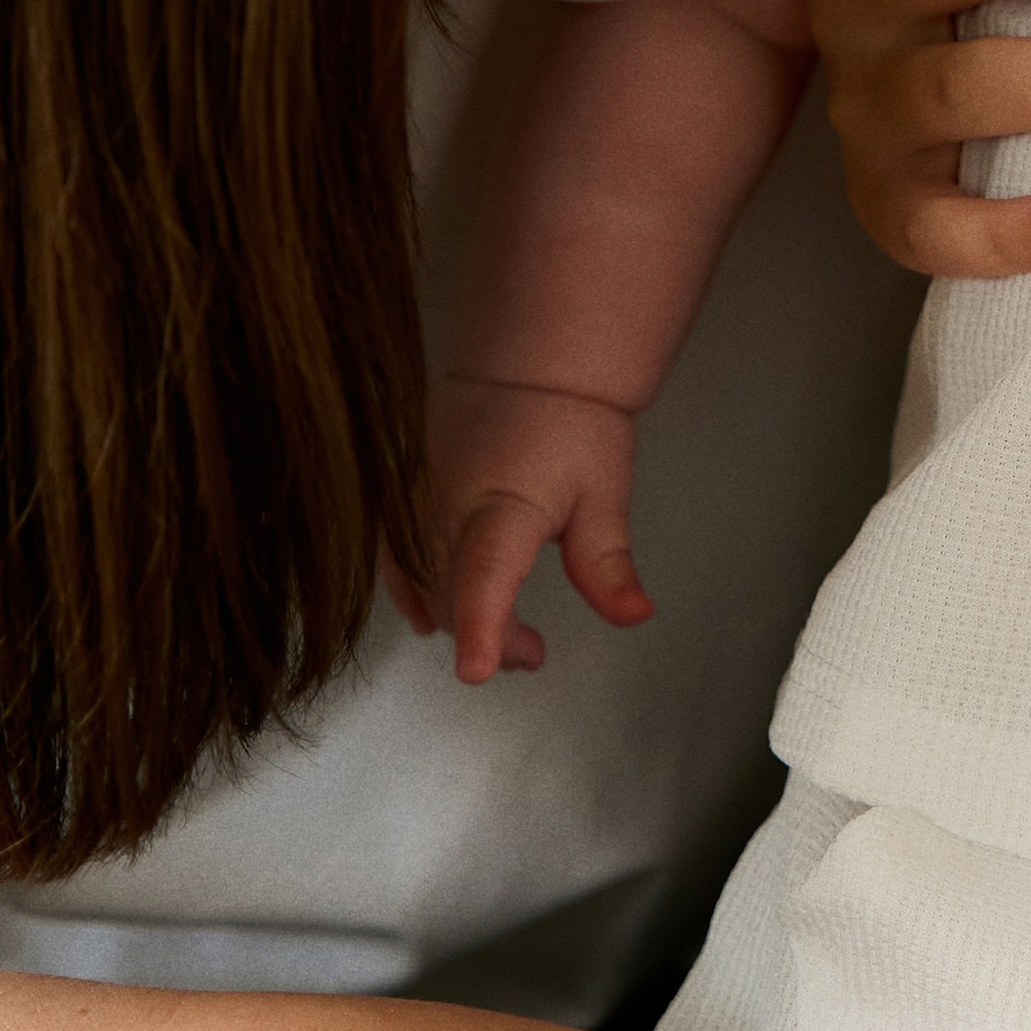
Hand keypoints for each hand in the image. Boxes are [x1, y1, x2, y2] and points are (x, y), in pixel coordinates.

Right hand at [425, 376, 652, 683]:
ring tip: (504, 639)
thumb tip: (636, 616)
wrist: (524, 360)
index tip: (478, 670)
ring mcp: (415, 500)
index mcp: (504, 504)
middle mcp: (446, 506)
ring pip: (420, 584)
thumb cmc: (572, 423)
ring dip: (455, 620)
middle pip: (451, 596)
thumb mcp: (605, 492)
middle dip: (490, 639)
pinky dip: (412, 594)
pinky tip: (430, 618)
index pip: (486, 573)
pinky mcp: (400, 495)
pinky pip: (395, 558)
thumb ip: (607, 563)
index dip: (481, 625)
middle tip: (533, 652)